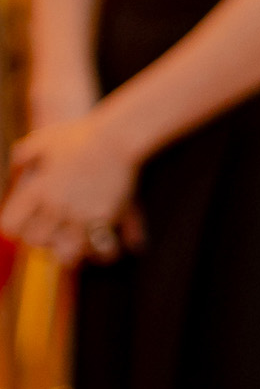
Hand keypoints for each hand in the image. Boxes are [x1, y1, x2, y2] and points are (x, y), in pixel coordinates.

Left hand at [3, 107, 143, 265]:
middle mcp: (58, 205)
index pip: (12, 225)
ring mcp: (83, 214)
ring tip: (74, 242)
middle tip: (50, 232)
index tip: (24, 223)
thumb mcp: (41, 140)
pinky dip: (100, 251)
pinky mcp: (108, 218)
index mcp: (38, 188)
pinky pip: (102, 248)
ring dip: (69, 250)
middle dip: (40, 240)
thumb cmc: (79, 135)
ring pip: (67, 253)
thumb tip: (15, 175)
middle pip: (37, 241)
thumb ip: (22, 158)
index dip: (15, 227)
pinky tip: (101, 243)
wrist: (117, 136)